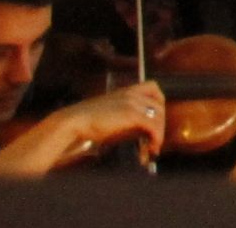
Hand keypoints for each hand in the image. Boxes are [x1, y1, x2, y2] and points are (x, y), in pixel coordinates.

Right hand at [49, 82, 168, 163]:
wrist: (74, 122)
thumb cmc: (88, 121)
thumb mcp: (112, 116)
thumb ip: (127, 119)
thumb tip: (142, 133)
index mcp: (126, 91)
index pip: (154, 89)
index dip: (159, 104)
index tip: (158, 119)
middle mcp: (132, 94)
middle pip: (159, 104)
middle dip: (161, 122)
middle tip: (156, 138)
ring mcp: (132, 102)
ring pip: (158, 115)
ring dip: (159, 132)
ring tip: (153, 146)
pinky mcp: (131, 114)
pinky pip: (152, 124)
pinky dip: (156, 136)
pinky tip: (152, 146)